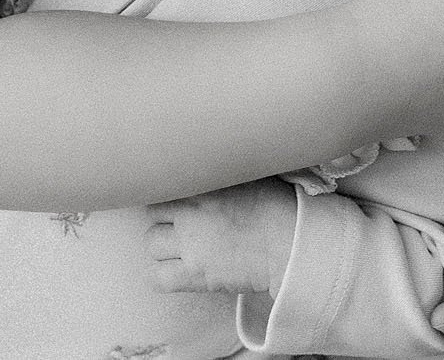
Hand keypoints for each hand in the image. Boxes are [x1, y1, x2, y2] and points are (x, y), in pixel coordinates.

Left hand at [144, 179, 297, 294]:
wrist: (291, 245)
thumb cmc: (278, 207)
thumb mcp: (248, 176)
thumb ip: (220, 173)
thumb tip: (209, 166)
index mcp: (204, 188)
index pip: (163, 185)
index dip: (169, 193)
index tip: (176, 198)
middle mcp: (191, 216)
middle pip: (153, 215)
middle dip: (164, 218)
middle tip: (180, 223)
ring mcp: (190, 248)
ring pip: (151, 244)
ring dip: (163, 244)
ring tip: (180, 246)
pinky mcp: (195, 277)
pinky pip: (158, 278)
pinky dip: (163, 274)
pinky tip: (178, 269)